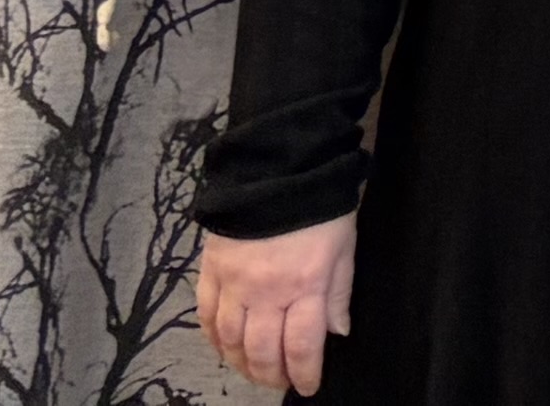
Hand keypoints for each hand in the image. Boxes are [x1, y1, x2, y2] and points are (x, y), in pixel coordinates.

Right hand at [196, 213, 355, 396]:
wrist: (276, 166)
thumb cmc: (320, 206)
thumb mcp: (344, 246)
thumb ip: (339, 292)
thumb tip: (336, 333)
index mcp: (305, 285)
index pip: (302, 346)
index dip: (304, 374)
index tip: (307, 386)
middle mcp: (266, 292)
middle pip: (262, 351)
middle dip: (271, 375)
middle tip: (279, 382)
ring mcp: (233, 283)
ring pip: (230, 340)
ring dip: (241, 364)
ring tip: (253, 371)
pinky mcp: (210, 271)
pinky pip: (205, 316)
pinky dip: (212, 339)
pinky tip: (223, 348)